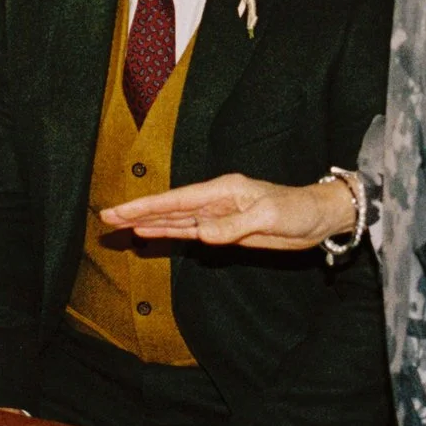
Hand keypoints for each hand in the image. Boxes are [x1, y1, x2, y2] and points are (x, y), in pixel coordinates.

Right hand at [97, 173, 354, 248]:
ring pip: (176, 221)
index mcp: (222, 190)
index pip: (177, 200)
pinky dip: (169, 233)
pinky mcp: (225, 231)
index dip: (147, 207)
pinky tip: (151, 234)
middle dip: (138, 213)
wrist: (318, 218)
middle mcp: (215, 200)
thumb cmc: (297, 210)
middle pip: (169, 209)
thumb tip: (200, 235)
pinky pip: (190, 232)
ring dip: (149, 224)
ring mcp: (218, 215)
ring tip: (121, 227)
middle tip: (107, 220)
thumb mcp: (268, 217)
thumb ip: (233, 226)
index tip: (120, 211)